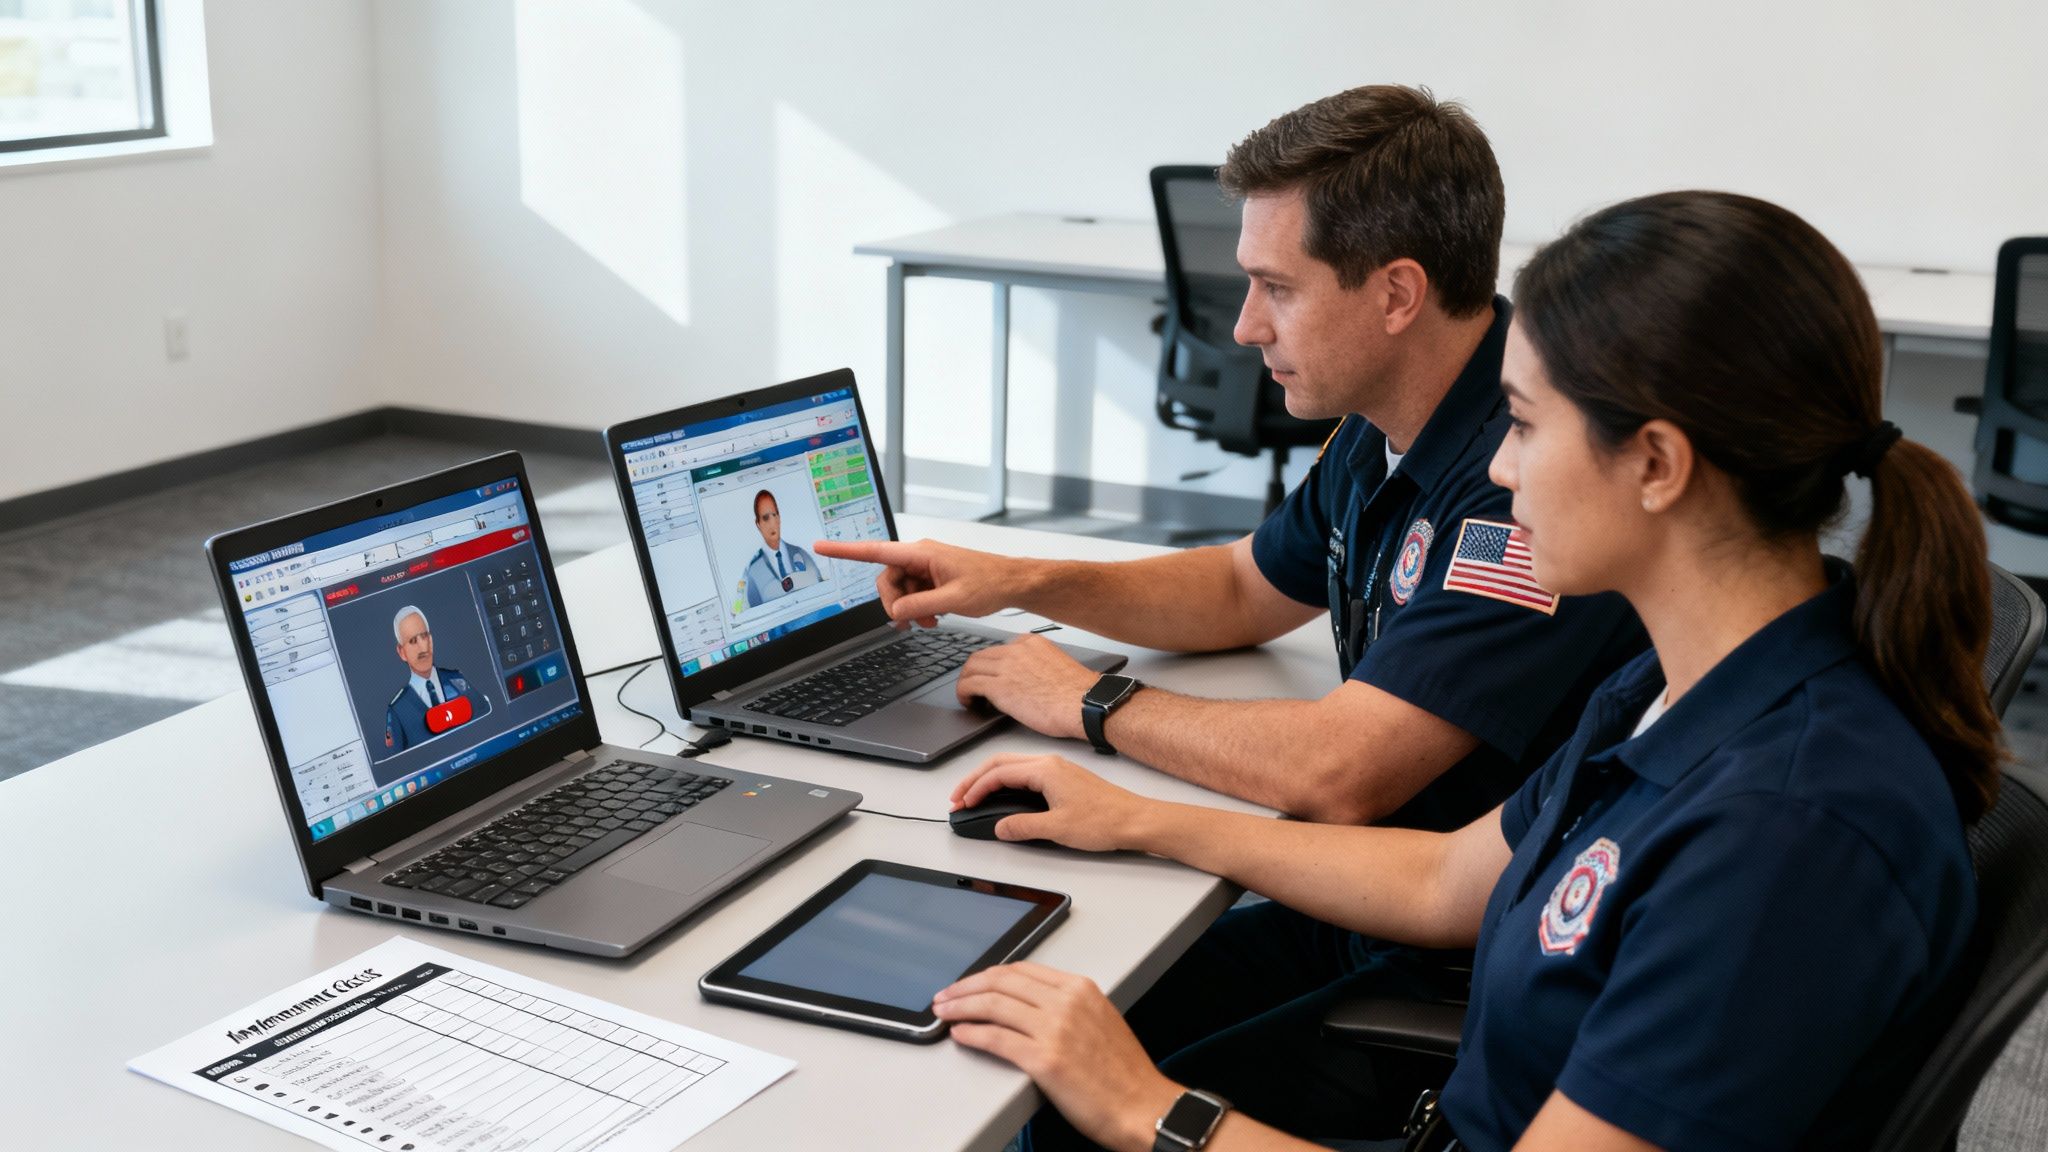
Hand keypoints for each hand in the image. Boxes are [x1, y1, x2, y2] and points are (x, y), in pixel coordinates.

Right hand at [809, 537, 1029, 626]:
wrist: (1011, 583)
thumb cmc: (989, 583)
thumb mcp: (953, 599)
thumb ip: (921, 605)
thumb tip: (897, 611)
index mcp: (921, 553)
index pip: (875, 550)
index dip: (845, 550)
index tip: (821, 546)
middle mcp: (919, 557)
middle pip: (887, 580)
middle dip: (894, 603)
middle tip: (909, 622)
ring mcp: (925, 567)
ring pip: (899, 590)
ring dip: (909, 609)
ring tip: (928, 622)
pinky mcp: (932, 578)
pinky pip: (913, 593)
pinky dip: (918, 608)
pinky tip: (933, 618)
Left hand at [934, 962, 1181, 1151]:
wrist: (1144, 1108)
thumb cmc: (1125, 1074)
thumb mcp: (1100, 1020)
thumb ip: (1067, 1006)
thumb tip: (1026, 1006)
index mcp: (1080, 988)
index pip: (1021, 970)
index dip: (987, 975)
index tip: (970, 983)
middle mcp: (1066, 1002)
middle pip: (1001, 982)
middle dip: (965, 988)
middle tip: (945, 997)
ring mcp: (1055, 1029)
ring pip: (993, 1006)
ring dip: (960, 1007)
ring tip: (944, 1013)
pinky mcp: (1045, 1060)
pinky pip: (996, 1039)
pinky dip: (972, 1033)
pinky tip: (960, 1034)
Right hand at [949, 753, 1149, 850]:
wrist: (1136, 820)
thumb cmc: (1105, 820)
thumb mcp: (1057, 828)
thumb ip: (1023, 827)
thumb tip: (1000, 827)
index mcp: (1045, 770)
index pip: (998, 774)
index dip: (975, 789)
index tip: (962, 804)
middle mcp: (1049, 763)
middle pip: (1000, 763)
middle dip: (975, 780)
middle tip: (958, 798)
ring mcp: (1057, 769)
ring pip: (1012, 766)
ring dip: (990, 779)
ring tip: (974, 796)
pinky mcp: (1064, 778)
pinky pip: (1026, 773)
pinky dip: (1007, 782)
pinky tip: (1003, 795)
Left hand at [954, 634, 1097, 739]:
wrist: (1085, 705)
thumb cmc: (1078, 694)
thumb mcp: (1055, 666)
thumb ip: (1035, 666)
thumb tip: (1024, 680)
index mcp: (1031, 643)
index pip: (999, 649)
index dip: (990, 665)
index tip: (990, 677)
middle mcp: (1016, 650)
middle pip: (981, 656)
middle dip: (973, 672)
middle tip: (973, 688)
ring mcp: (1006, 666)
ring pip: (970, 668)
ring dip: (966, 682)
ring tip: (970, 697)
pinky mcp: (999, 686)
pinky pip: (968, 685)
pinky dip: (963, 694)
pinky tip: (969, 703)